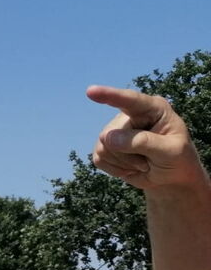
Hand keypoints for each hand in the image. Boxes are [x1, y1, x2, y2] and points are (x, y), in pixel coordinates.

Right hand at [87, 85, 205, 192]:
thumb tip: (107, 137)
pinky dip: (115, 169)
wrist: (172, 178)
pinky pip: (98, 158)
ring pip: (103, 148)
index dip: (110, 95)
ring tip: (142, 163)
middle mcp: (130, 115)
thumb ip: (142, 142)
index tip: (91, 91)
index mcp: (153, 108)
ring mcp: (116, 130)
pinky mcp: (105, 147)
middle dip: (128, 154)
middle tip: (150, 161)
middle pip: (112, 134)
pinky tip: (130, 167)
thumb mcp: (170, 151)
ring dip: (124, 163)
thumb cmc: (178, 159)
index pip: (130, 100)